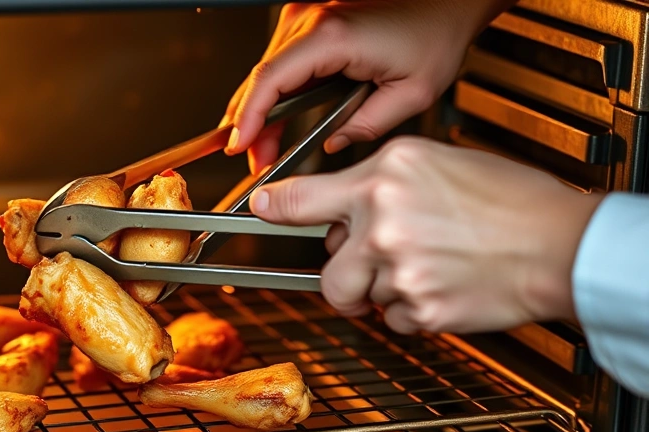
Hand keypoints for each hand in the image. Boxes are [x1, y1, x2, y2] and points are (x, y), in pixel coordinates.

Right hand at [222, 0, 515, 174]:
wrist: (447, 3)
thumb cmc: (436, 33)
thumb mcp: (412, 92)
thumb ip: (367, 125)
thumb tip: (332, 145)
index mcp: (333, 36)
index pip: (271, 79)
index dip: (249, 118)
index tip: (241, 146)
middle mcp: (313, 21)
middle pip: (261, 77)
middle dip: (250, 124)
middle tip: (253, 160)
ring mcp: (308, 18)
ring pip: (266, 71)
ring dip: (259, 110)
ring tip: (262, 147)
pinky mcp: (311, 22)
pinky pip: (279, 62)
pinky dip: (271, 93)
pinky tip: (271, 120)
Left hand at [250, 137, 604, 333]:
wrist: (561, 245)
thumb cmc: (513, 202)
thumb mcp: (438, 164)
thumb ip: (382, 184)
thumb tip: (341, 209)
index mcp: (385, 176)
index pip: (302, 197)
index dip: (274, 208)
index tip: (260, 211)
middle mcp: (382, 219)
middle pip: (327, 271)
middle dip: (346, 275)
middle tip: (379, 265)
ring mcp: (396, 268)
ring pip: (359, 298)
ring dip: (383, 292)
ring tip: (426, 270)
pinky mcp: (417, 309)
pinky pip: (392, 320)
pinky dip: (412, 312)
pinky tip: (444, 287)